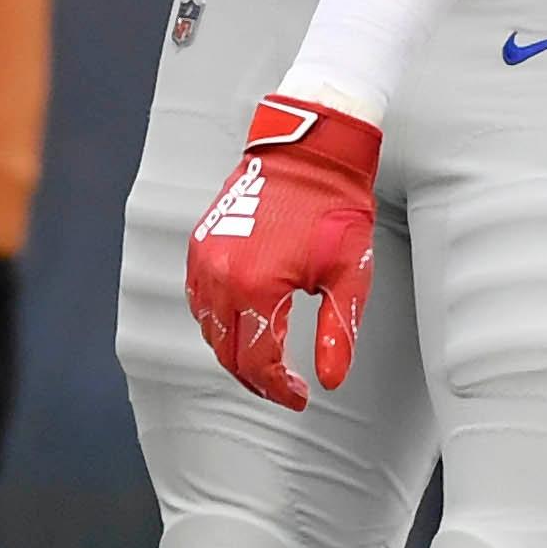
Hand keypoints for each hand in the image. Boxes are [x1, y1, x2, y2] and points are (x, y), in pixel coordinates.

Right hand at [186, 94, 380, 409]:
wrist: (309, 150)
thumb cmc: (334, 207)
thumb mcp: (349, 275)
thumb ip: (338, 333)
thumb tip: (330, 381)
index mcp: (257, 286)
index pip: (259, 363)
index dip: (279, 389)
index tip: (300, 397)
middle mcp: (221, 275)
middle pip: (228, 353)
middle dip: (256, 377)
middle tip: (284, 386)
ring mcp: (205, 258)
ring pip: (208, 328)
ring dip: (234, 351)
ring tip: (265, 358)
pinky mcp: (200, 242)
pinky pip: (197, 297)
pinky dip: (214, 320)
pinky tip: (240, 322)